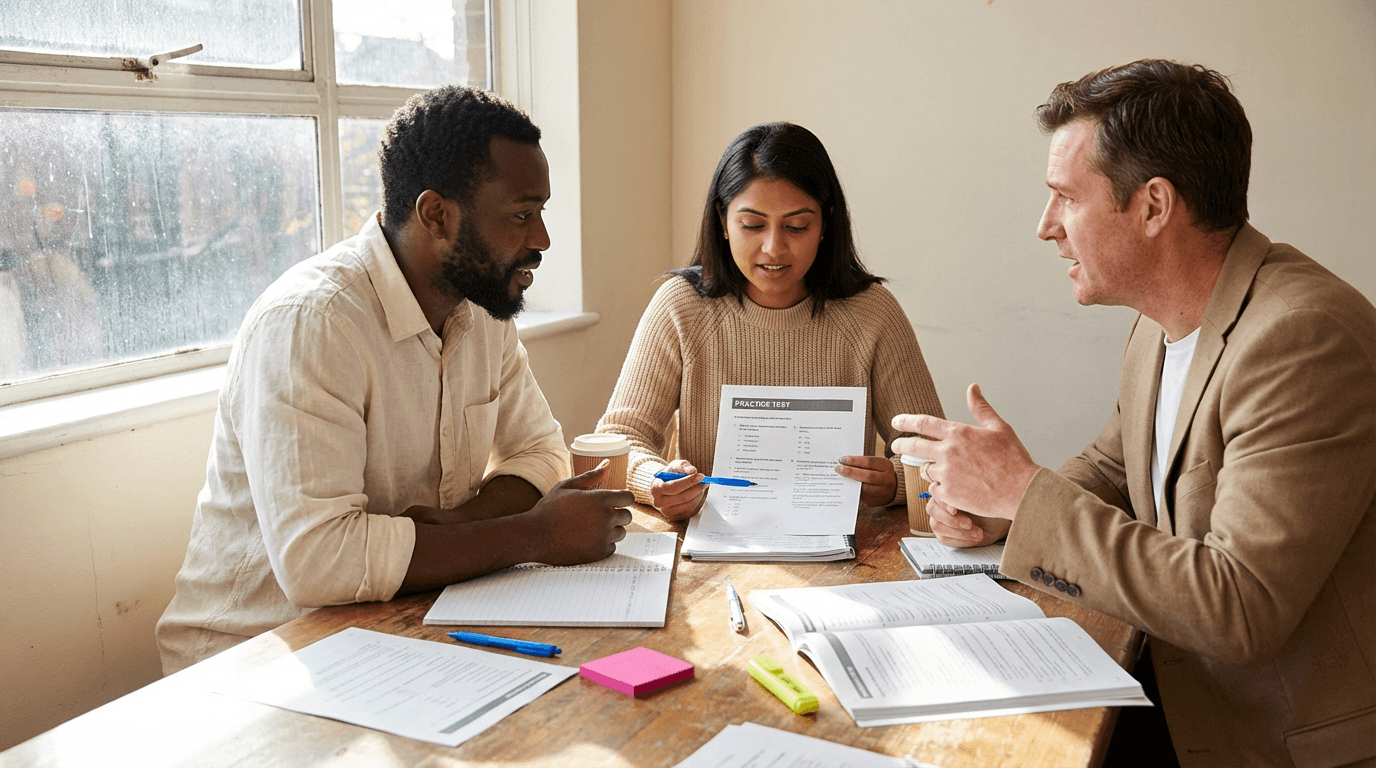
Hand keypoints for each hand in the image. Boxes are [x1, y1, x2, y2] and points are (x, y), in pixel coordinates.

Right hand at [526, 460, 634, 564]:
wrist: (535, 536)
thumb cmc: (549, 509)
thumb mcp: (567, 487)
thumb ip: (591, 476)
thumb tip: (608, 463)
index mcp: (601, 498)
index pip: (629, 498)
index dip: (622, 499)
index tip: (614, 502)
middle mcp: (606, 517)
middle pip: (627, 517)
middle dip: (617, 515)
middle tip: (597, 517)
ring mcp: (604, 536)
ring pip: (621, 533)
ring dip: (610, 531)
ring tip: (589, 529)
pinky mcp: (599, 553)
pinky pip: (611, 547)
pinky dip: (603, 545)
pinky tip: (586, 540)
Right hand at [650, 459, 708, 520]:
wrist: (663, 487)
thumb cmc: (668, 476)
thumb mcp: (673, 466)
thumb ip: (682, 465)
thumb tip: (692, 470)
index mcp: (656, 489)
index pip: (674, 487)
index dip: (689, 481)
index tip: (700, 476)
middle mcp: (659, 502)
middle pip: (682, 497)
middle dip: (696, 488)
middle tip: (705, 481)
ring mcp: (667, 512)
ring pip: (688, 504)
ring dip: (698, 495)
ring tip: (701, 486)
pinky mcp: (675, 517)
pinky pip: (690, 510)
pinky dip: (697, 501)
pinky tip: (697, 494)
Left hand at [835, 455, 897, 506]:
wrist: (891, 488)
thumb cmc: (878, 472)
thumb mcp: (876, 464)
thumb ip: (863, 464)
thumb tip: (844, 463)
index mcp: (887, 466)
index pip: (869, 462)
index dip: (854, 460)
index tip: (841, 459)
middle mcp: (887, 480)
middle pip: (868, 476)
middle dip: (851, 472)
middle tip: (838, 468)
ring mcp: (882, 493)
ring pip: (864, 489)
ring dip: (850, 482)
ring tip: (840, 477)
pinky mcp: (875, 502)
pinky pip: (861, 497)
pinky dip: (852, 490)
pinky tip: (845, 486)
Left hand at [890, 383, 1039, 520]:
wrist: (1021, 491)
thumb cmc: (1013, 460)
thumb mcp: (999, 428)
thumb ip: (981, 408)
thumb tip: (973, 388)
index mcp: (958, 433)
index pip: (923, 423)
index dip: (906, 421)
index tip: (896, 422)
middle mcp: (948, 452)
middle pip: (913, 446)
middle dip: (900, 445)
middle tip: (895, 445)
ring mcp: (946, 473)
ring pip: (925, 469)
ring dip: (929, 468)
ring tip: (940, 470)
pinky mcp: (948, 493)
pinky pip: (934, 489)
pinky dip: (940, 487)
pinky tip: (951, 488)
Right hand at [926, 496, 1011, 546]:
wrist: (1001, 520)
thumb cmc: (993, 505)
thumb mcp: (982, 498)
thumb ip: (966, 496)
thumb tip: (954, 502)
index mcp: (948, 488)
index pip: (935, 491)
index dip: (943, 501)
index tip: (955, 509)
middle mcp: (941, 502)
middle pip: (932, 509)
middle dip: (951, 519)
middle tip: (969, 524)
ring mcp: (941, 518)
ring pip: (936, 525)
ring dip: (957, 531)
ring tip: (978, 533)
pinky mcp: (944, 533)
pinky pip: (944, 538)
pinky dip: (960, 540)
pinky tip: (974, 538)